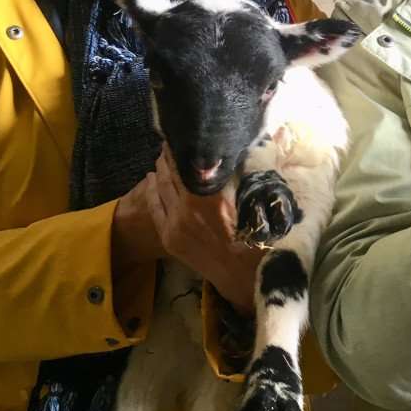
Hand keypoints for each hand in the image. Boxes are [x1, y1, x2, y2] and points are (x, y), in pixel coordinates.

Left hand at [113, 145, 263, 313]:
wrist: (245, 277)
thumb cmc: (257, 237)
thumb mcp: (253, 199)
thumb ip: (242, 172)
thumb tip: (249, 144)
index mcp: (209, 196)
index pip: (188, 162)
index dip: (184, 146)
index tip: (184, 133)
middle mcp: (187, 208)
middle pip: (171, 172)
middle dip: (171, 155)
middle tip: (173, 141)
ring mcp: (175, 225)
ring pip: (160, 187)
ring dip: (161, 169)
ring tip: (163, 156)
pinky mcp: (169, 238)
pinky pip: (155, 207)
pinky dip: (153, 190)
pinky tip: (153, 179)